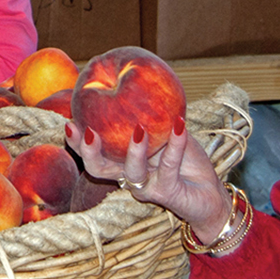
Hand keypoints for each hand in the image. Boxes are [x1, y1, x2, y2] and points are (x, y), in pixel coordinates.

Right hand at [64, 115, 232, 241]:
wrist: (211, 195)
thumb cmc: (186, 161)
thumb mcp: (167, 132)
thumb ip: (153, 115)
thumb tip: (139, 83)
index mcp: (122, 162)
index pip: (93, 153)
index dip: (77, 141)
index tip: (69, 121)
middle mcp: (128, 176)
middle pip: (99, 169)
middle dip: (88, 151)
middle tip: (87, 131)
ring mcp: (147, 187)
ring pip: (131, 173)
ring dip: (134, 150)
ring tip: (139, 129)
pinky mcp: (167, 193)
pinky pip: (168, 167)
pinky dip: (175, 144)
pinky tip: (179, 125)